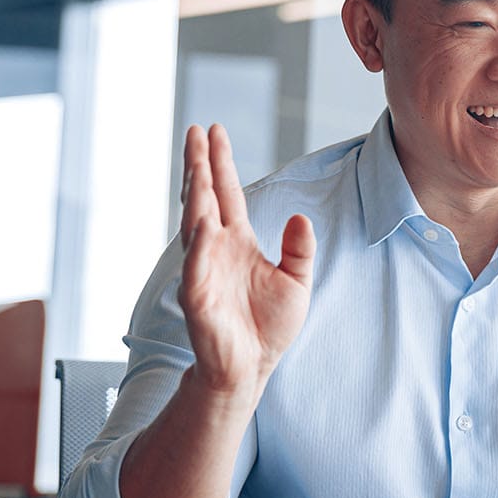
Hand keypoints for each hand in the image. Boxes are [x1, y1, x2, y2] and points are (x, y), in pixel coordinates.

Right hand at [177, 123, 315, 396]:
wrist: (251, 367)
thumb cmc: (268, 326)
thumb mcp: (296, 281)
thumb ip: (299, 249)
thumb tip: (301, 217)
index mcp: (238, 241)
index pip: (228, 193)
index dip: (221, 162)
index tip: (215, 131)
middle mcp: (216, 249)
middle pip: (206, 197)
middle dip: (200, 164)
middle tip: (196, 130)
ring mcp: (203, 269)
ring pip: (196, 223)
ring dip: (196, 194)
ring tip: (196, 163)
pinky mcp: (197, 296)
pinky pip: (196, 266)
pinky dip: (199, 245)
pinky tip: (204, 222)